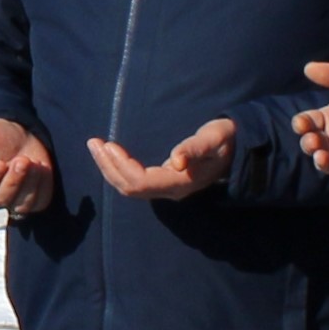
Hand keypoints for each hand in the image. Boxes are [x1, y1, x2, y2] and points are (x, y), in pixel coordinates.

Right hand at [0, 115, 54, 215]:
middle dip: (13, 180)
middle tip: (22, 160)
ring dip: (30, 184)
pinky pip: (40, 202)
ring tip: (33, 162)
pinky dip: (42, 186)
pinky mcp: (34, 200)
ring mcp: (14, 201)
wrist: (18, 134)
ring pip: (21, 204)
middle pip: (1, 199)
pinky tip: (42, 168)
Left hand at [87, 115, 238, 199]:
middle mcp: (171, 190)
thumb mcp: (214, 139)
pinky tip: (109, 155)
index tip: (108, 145)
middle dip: (108, 167)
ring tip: (96, 146)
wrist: (236, 148)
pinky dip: (117, 169)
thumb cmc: (225, 139)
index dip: (121, 166)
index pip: (141, 181)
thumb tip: (177, 160)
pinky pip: (134, 181)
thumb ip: (196, 148)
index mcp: (180, 183)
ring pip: (129, 187)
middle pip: (130, 188)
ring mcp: (167, 189)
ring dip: (109, 168)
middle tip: (93, 142)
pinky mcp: (163, 182)